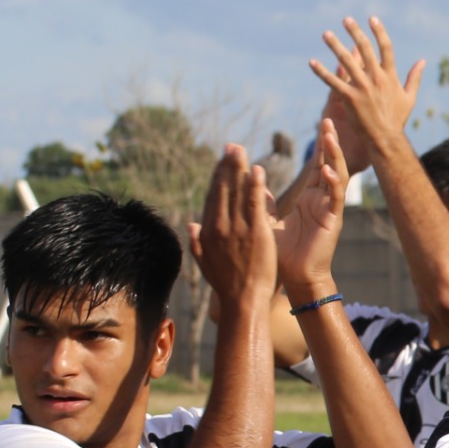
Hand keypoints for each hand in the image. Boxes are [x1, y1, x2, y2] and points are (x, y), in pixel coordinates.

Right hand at [189, 146, 279, 312]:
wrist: (243, 300)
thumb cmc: (226, 285)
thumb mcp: (205, 262)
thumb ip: (197, 242)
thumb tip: (190, 224)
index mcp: (208, 231)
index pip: (213, 198)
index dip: (217, 178)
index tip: (221, 163)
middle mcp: (220, 225)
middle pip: (222, 189)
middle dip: (226, 166)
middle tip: (231, 147)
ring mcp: (237, 228)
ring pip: (237, 192)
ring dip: (239, 169)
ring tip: (241, 151)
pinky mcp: (256, 232)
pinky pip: (254, 203)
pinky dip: (255, 186)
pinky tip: (258, 170)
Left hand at [276, 120, 349, 302]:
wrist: (294, 276)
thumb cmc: (283, 252)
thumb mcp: (267, 219)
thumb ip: (262, 199)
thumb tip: (250, 179)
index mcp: (311, 198)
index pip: (317, 165)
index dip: (319, 146)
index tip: (320, 124)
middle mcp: (323, 200)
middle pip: (330, 164)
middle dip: (330, 143)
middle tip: (328, 120)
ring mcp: (330, 209)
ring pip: (337, 175)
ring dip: (334, 156)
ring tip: (330, 137)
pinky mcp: (333, 220)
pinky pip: (335, 197)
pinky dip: (333, 183)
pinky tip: (328, 170)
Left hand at [312, 16, 422, 174]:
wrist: (386, 139)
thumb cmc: (397, 119)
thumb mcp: (410, 97)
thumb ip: (415, 77)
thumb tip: (422, 61)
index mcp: (391, 77)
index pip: (386, 48)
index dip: (379, 32)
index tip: (372, 18)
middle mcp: (377, 79)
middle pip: (365, 49)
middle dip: (355, 32)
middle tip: (346, 20)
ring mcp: (362, 88)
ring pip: (346, 62)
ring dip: (335, 46)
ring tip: (326, 34)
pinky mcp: (349, 98)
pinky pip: (332, 82)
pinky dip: (321, 72)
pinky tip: (312, 62)